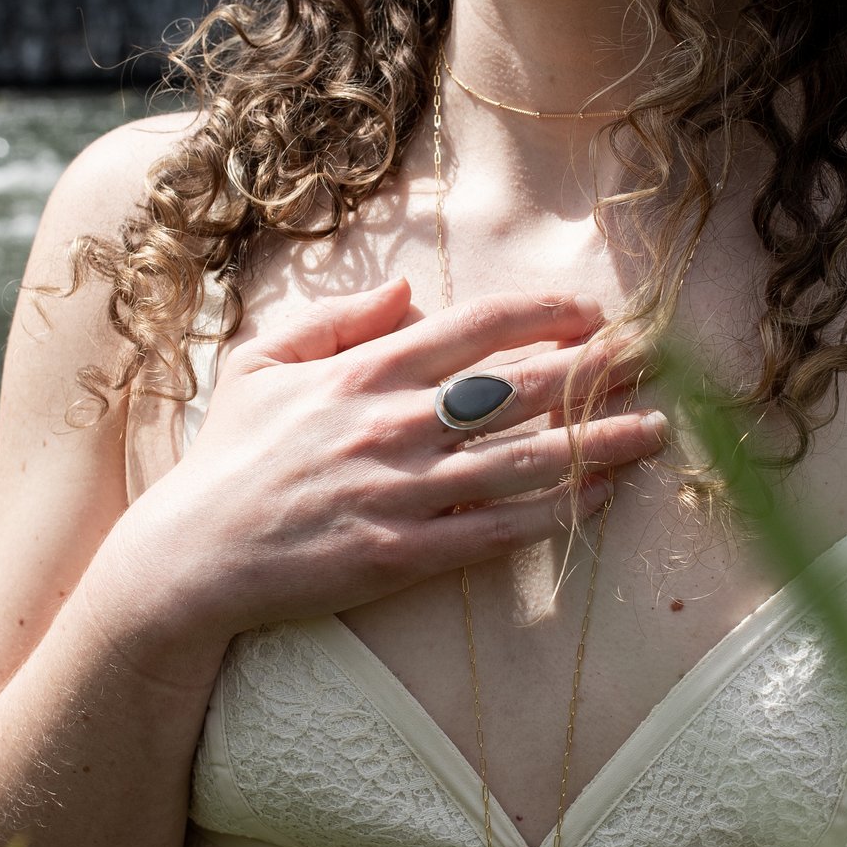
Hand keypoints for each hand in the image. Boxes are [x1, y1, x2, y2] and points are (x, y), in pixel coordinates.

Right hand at [123, 276, 664, 636]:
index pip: (474, 327)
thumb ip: (334, 319)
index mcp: (362, 371)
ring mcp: (400, 492)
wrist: (190, 557)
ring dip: (598, 444)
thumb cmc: (226, 458)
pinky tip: (600, 499)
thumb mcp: (260, 364)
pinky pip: (497, 533)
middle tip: (656, 359)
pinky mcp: (402, 555)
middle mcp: (391, 425)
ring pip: (522, 462)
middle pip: (518, 388)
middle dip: (596, 370)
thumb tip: (406, 289)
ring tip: (655, 431)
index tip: (591, 311)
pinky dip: (554, 515)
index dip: (543, 314)